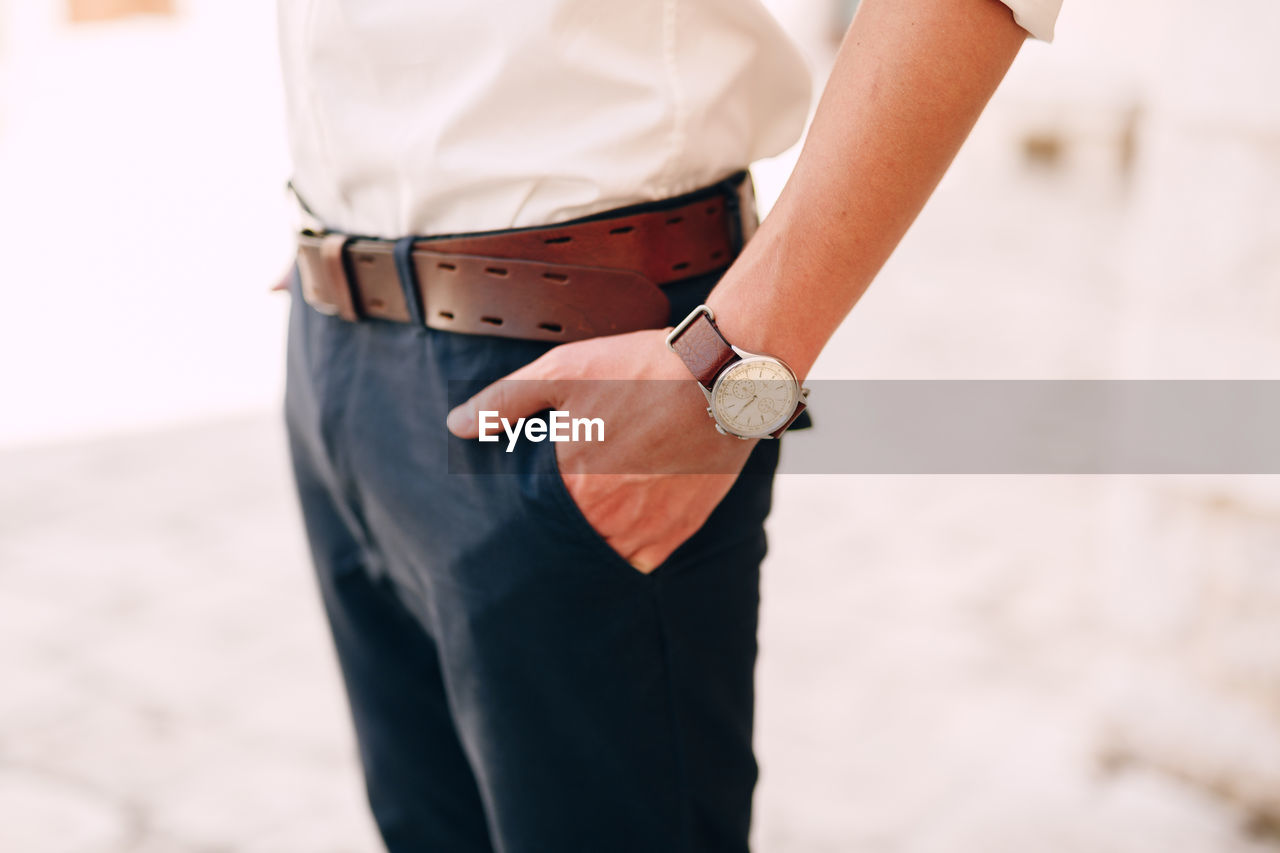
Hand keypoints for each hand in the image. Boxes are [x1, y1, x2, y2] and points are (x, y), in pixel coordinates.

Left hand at [446, 329, 756, 572]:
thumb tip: (456, 424)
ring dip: (593, 548)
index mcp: (570, 484)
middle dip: (560, 537)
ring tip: (591, 526)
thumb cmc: (639, 370)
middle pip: (568, 546)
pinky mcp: (679, 531)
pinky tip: (626, 527)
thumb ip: (504, 401)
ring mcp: (645, 529)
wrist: (721, 378)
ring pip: (604, 558)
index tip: (523, 516)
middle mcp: (605, 517)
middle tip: (557, 524)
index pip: (531, 524)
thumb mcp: (563, 372)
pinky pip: (643, 561)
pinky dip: (630, 551)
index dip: (527, 521)